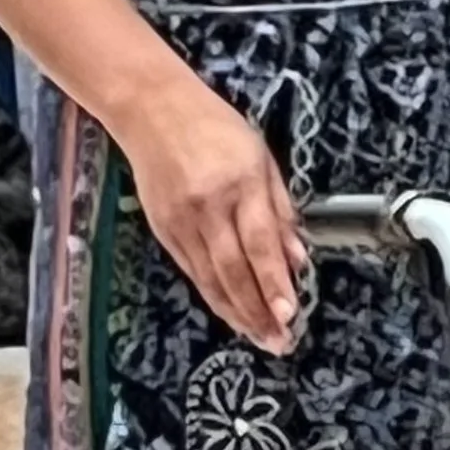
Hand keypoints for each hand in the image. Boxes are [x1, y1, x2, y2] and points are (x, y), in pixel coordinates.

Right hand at [114, 78, 306, 351]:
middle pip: (234, 270)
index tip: (291, 312)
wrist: (152, 109)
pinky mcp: (163, 229)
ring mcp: (181, 221)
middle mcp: (207, 207)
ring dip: (237, 314)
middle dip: (258, 311)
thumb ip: (281, 210)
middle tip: (279, 341)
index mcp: (239, 183)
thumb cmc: (214, 127)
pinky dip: (213, 297)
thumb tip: (298, 258)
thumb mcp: (261, 157)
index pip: (260, 244)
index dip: (274, 283)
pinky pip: (192, 272)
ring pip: (210, 279)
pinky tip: (232, 314)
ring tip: (260, 338)